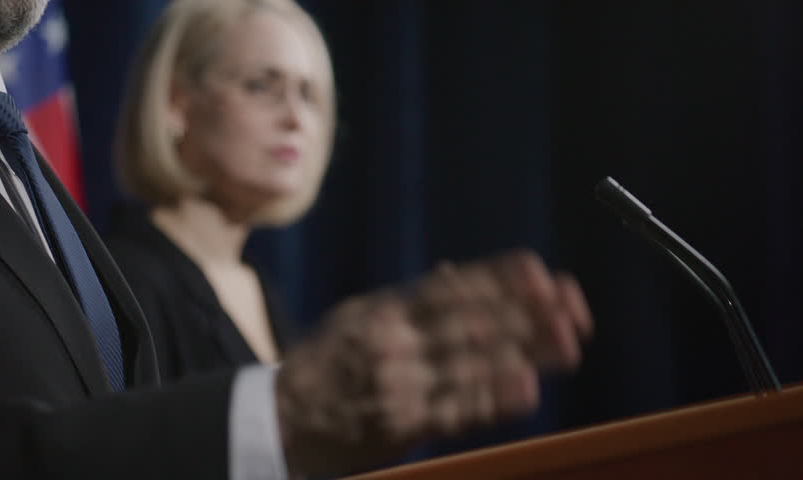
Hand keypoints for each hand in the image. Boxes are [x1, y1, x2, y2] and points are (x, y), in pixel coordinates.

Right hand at [276, 249, 591, 476]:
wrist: (283, 417)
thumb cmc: (329, 361)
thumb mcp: (360, 314)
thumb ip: (411, 298)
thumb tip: (455, 272)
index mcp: (387, 308)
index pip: (455, 287)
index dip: (501, 280)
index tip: (542, 273)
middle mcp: (395, 340)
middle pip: (472, 322)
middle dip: (527, 314)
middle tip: (574, 309)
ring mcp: (400, 383)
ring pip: (471, 363)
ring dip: (525, 353)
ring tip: (568, 344)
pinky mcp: (402, 424)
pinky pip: (454, 410)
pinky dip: (493, 399)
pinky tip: (527, 388)